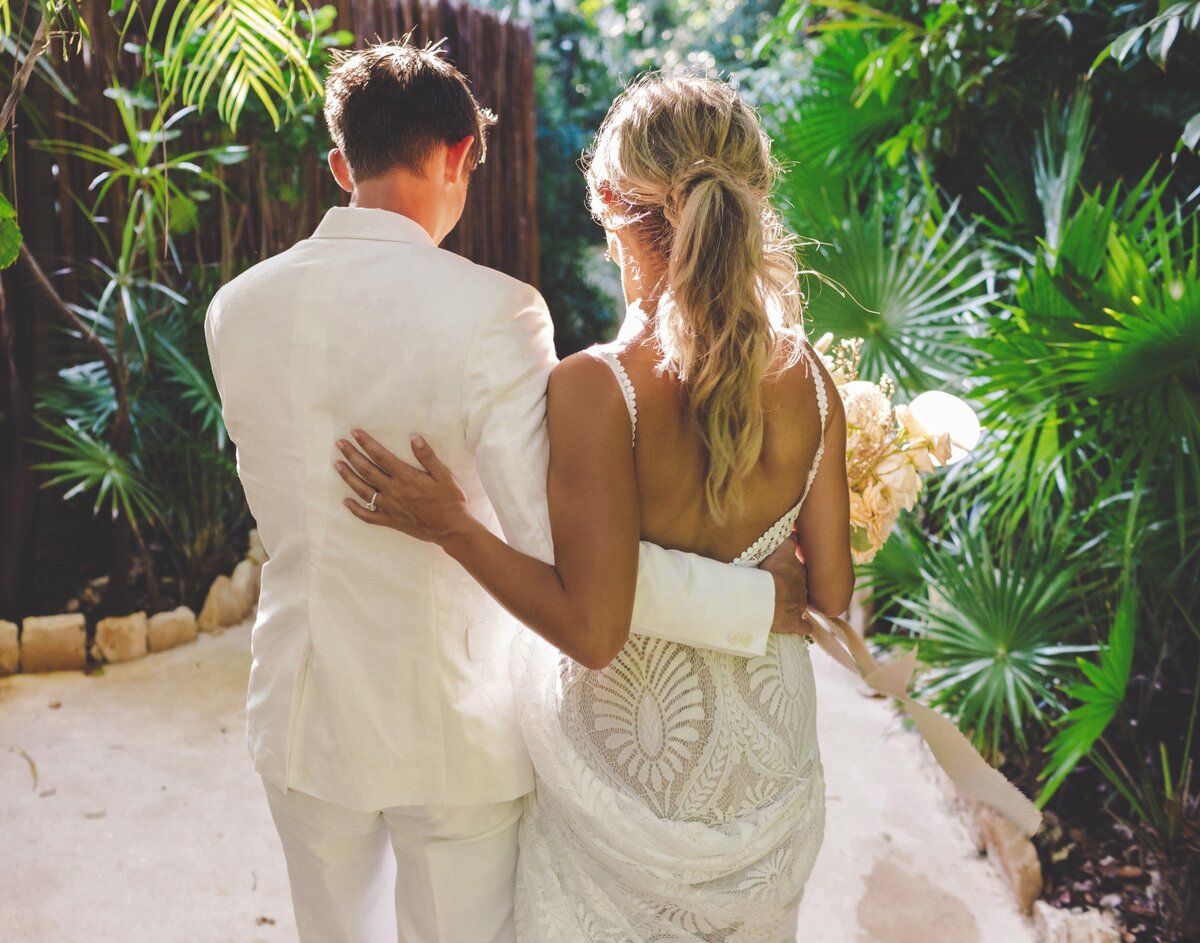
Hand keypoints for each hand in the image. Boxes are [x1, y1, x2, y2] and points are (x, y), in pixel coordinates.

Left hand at [335, 430, 471, 544]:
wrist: (452, 529)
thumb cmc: (450, 500)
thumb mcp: (444, 475)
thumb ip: (427, 457)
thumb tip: (414, 438)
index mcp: (405, 477)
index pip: (381, 456)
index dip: (367, 443)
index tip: (355, 433)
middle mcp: (393, 491)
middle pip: (367, 470)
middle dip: (352, 455)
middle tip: (339, 444)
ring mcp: (389, 507)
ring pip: (363, 490)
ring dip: (348, 477)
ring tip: (337, 465)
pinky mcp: (390, 521)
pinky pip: (368, 516)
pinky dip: (355, 509)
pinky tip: (346, 502)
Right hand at [758, 535, 809, 634]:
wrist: (765, 599)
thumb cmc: (766, 573)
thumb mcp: (776, 551)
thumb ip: (786, 542)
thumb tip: (794, 532)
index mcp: (796, 568)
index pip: (795, 562)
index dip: (788, 561)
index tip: (784, 562)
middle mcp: (801, 585)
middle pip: (798, 581)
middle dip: (790, 582)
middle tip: (777, 583)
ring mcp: (799, 605)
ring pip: (800, 601)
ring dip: (793, 602)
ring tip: (781, 604)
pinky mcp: (795, 622)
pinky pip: (803, 626)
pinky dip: (802, 626)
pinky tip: (800, 627)